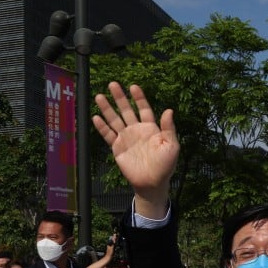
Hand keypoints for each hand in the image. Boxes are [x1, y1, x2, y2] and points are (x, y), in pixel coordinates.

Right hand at [93, 83, 178, 214]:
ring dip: (107, 108)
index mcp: (150, 128)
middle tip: (113, 84)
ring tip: (100, 96)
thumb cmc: (165, 165)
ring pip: (115, 120)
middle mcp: (137, 130)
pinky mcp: (117, 148)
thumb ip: (169, 128)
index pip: (143, 108)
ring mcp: (126, 138)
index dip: (138, 98)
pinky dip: (102, 127)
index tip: (133, 86)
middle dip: (120, 97)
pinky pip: (108, 135)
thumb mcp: (171, 146)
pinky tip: (95, 117)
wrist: (152, 183)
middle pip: (126, 110)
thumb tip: (169, 110)